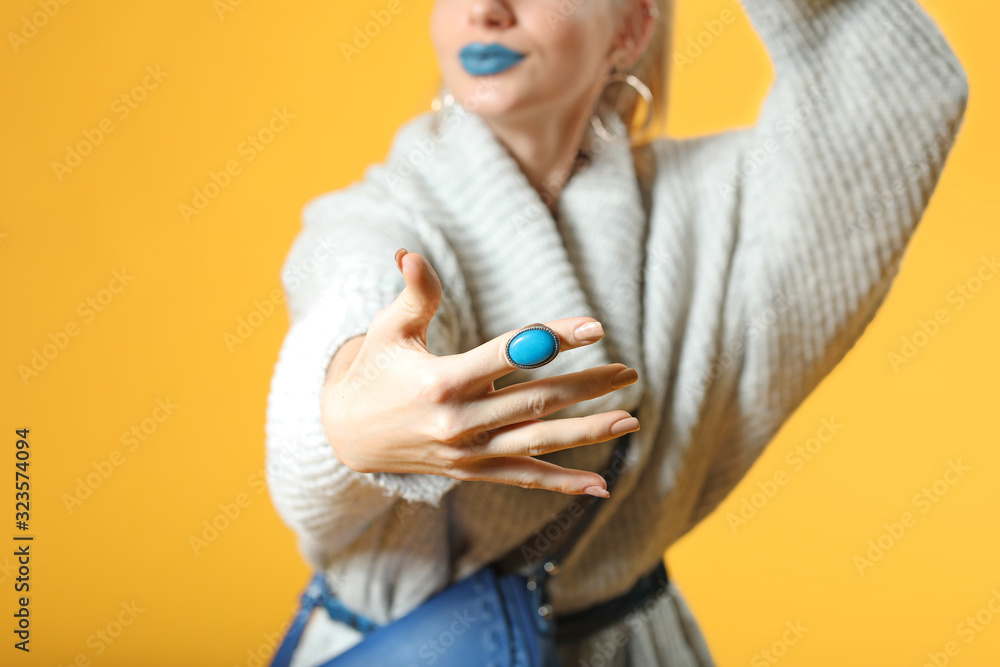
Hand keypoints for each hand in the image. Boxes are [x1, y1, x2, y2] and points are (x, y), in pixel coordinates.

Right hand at [320, 248, 639, 496]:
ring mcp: (468, 452)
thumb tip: (411, 254)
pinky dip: (562, 483)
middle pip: (535, 401)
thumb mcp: (389, 330)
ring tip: (630, 420)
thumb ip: (414, 294)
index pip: (508, 355)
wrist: (346, 435)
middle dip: (586, 386)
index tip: (594, 328)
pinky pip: (523, 477)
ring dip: (587, 433)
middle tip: (628, 372)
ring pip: (537, 442)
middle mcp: (459, 421)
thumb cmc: (374, 371)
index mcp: (442, 381)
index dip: (553, 340)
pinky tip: (601, 485)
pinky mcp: (472, 471)